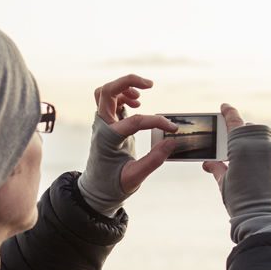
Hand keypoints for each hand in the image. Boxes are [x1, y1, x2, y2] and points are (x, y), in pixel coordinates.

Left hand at [79, 75, 179, 213]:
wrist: (97, 187)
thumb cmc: (115, 183)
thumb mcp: (135, 176)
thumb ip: (154, 160)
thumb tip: (172, 142)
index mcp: (108, 140)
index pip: (134, 121)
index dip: (156, 122)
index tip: (172, 129)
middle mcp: (102, 127)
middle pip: (107, 91)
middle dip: (128, 82)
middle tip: (150, 85)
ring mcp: (102, 123)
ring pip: (106, 91)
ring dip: (124, 87)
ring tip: (141, 96)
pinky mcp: (106, 122)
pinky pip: (110, 99)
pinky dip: (123, 95)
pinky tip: (138, 103)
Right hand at [203, 103, 270, 242]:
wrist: (267, 219)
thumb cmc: (242, 202)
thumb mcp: (225, 184)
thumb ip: (217, 169)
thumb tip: (209, 163)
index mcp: (242, 146)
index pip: (234, 122)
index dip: (228, 112)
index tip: (224, 107)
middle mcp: (262, 144)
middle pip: (252, 129)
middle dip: (243, 131)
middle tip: (234, 139)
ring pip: (267, 137)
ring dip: (257, 140)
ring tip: (248, 153)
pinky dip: (268, 152)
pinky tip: (261, 165)